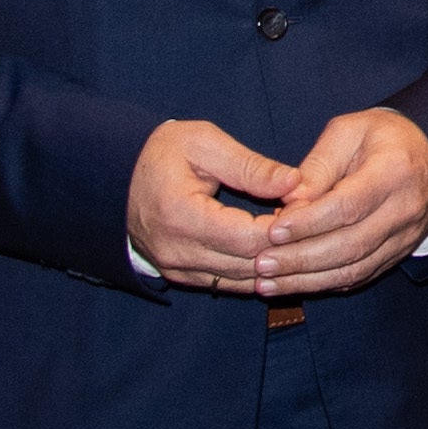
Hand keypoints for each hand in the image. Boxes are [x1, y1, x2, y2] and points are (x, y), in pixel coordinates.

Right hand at [126, 119, 298, 292]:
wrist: (114, 177)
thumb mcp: (204, 143)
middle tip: (313, 225)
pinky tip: (278, 252)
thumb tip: (296, 182)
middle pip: (251, 266)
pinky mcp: (181, 277)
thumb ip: (251, 166)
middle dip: (287, 248)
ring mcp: (177, 270)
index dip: (286, 227)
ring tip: (299, 238)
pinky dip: (257, 271)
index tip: (308, 206)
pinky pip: (230, 284)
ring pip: (244, 282)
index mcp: (182, 216)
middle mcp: (178, 252)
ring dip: (276, 264)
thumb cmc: (162, 153)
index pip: (250, 238)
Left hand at [258, 108, 427, 296]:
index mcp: (394, 172)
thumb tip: (288, 202)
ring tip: (268, 282)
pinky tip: (293, 285)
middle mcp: (405, 210)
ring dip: (308, 279)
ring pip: (354, 268)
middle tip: (262, 263)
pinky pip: (360, 276)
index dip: (309, 222)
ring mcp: (405, 237)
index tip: (273, 230)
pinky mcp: (398, 254)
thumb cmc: (383, 139)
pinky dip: (324, 284)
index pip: (348, 205)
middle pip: (350, 244)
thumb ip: (318, 166)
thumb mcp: (349, 132)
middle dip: (301, 258)